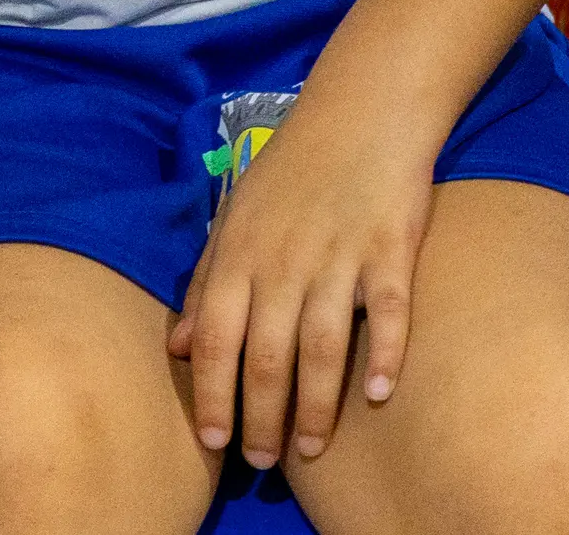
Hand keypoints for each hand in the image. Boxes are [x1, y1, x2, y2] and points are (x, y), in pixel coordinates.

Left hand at [168, 100, 437, 469]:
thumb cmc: (294, 165)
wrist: (366, 108)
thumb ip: (206, 282)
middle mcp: (284, 263)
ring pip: (323, 347)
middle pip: (268, 358)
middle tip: (265, 461)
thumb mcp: (234, 217)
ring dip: (316, 406)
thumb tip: (177, 348)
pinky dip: (385, 354)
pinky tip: (378, 394)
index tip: (215, 442)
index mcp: (239, 257)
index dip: (213, 397)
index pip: (215, 343)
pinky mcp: (391, 247)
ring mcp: (340, 256)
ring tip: (311, 448)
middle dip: (263, 419)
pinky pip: (389, 310)